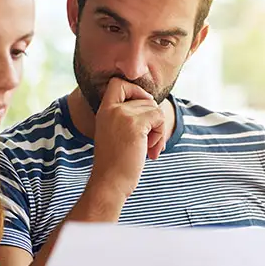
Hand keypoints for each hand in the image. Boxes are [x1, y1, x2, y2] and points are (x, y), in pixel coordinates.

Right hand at [88, 78, 165, 201]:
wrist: (110, 182)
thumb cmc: (116, 163)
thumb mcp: (116, 132)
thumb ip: (128, 116)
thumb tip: (152, 102)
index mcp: (104, 110)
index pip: (117, 83)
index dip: (135, 91)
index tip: (140, 110)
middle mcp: (111, 109)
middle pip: (146, 99)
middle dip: (153, 119)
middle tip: (148, 141)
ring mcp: (122, 115)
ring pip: (155, 109)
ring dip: (158, 130)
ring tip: (149, 148)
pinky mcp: (135, 125)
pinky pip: (159, 118)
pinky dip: (160, 135)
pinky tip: (151, 152)